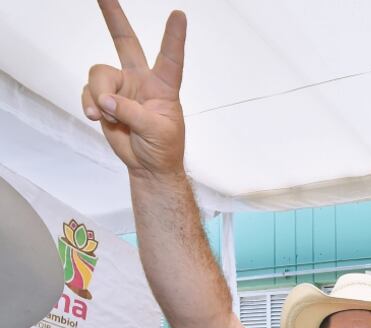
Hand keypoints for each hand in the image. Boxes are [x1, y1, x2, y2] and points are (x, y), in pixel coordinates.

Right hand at [82, 0, 186, 176]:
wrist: (148, 165)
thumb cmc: (163, 148)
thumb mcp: (156, 131)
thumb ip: (132, 113)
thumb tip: (106, 100)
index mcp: (164, 86)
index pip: (171, 58)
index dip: (173, 37)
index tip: (179, 15)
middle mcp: (141, 80)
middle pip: (126, 43)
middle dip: (114, 18)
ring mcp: (121, 87)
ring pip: (99, 74)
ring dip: (98, 95)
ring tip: (106, 116)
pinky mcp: (104, 98)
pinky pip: (88, 92)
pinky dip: (89, 105)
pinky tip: (99, 118)